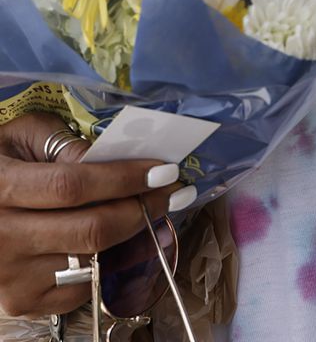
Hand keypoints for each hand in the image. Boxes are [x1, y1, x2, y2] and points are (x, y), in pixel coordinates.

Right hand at [0, 111, 180, 318]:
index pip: (73, 186)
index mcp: (2, 188)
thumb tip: (112, 158)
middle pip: (90, 230)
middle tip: (174, 192)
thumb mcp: (22, 137)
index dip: (123, 179)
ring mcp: (11, 277)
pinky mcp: (21, 301)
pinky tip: (124, 243)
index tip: (164, 170)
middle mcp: (3, 238)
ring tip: (158, 215)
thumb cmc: (0, 163)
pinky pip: (80, 287)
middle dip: (142, 209)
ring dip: (134, 239)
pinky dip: (109, 265)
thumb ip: (64, 143)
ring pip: (91, 261)